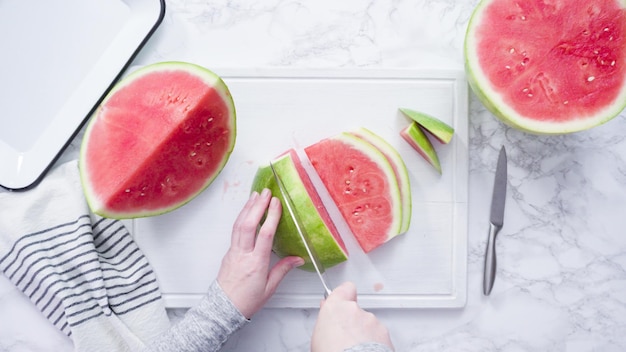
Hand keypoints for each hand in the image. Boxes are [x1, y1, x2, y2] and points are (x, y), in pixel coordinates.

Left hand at [217, 188, 303, 318]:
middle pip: (248, 225)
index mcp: (255, 264)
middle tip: (266, 192)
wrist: (224, 309)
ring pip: (238, 225)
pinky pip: (235, 231)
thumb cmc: (246, 301)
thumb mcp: (269, 288)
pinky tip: (246, 211)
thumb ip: (283, 270)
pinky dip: (241, 217)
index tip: (276, 203)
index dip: (271, 217)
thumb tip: (298, 258)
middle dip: (257, 206)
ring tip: (255, 195)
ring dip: (247, 208)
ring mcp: (233, 252)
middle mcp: (243, 255)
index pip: (264, 235)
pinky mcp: (229, 252)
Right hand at [311, 282, 393, 351]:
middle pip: (355, 310)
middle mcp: (355, 310)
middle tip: (345, 335)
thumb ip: (325, 318)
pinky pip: (378, 335)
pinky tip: (365, 351)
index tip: (342, 300)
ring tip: (354, 348)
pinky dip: (375, 342)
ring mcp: (371, 321)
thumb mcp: (318, 336)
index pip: (345, 289)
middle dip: (352, 320)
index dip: (345, 294)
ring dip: (364, 333)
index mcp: (336, 307)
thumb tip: (326, 309)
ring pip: (368, 323)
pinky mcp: (384, 333)